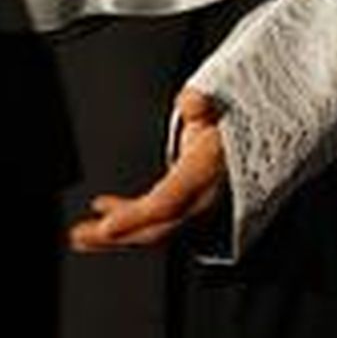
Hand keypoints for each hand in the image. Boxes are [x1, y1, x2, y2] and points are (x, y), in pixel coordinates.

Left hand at [68, 86, 224, 251]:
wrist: (257, 139)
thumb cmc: (231, 123)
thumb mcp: (219, 104)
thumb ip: (202, 103)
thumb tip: (191, 101)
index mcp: (204, 173)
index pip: (166, 203)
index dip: (135, 216)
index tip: (105, 225)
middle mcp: (200, 199)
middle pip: (155, 227)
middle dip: (116, 235)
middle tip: (79, 236)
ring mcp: (196, 209)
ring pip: (153, 230)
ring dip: (118, 234)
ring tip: (83, 235)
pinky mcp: (188, 210)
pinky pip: (156, 223)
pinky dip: (130, 222)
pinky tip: (106, 214)